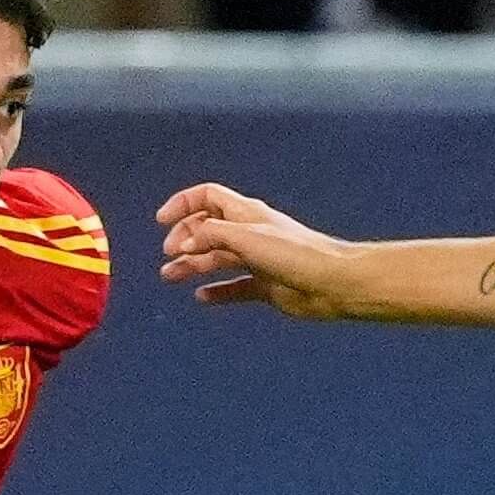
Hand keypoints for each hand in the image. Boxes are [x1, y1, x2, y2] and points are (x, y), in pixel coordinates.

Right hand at [156, 183, 355, 316]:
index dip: (183, 204)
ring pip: (217, 259)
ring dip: (192, 265)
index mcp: (246, 213)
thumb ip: (212, 235)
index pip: (208, 197)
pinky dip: (217, 291)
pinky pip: (235, 287)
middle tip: (170, 256)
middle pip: (208, 229)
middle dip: (184, 239)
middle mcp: (250, 233)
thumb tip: (186, 242)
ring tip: (170, 277)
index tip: (161, 222)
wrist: (333, 283)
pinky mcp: (265, 286)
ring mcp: (258, 259)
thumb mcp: (246, 236)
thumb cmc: (295, 254)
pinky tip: (202, 297)